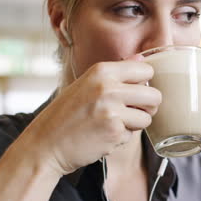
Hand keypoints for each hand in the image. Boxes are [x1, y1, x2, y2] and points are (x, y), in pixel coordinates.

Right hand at [19, 54, 161, 175]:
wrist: (45, 144)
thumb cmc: (67, 113)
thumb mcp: (88, 83)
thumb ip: (117, 72)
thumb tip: (141, 57)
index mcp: (102, 71)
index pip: (146, 70)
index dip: (144, 84)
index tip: (134, 92)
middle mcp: (108, 87)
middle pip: (155, 96)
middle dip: (148, 107)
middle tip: (133, 112)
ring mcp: (112, 110)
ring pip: (148, 117)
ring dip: (135, 124)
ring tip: (113, 123)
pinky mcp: (114, 132)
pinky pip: (133, 135)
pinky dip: (121, 137)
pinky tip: (103, 135)